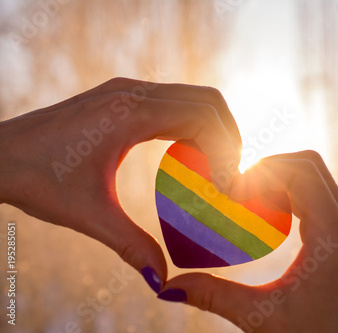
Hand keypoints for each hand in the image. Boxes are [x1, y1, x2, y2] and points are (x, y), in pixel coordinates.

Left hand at [0, 78, 241, 289]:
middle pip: (208, 100)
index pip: (203, 115)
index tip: (228, 183)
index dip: (226, 147)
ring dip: (212, 127)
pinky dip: (192, 124)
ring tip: (215, 166)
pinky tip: (187, 156)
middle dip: (229, 134)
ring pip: (193, 97)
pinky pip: (173, 102)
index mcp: (129, 113)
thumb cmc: (36, 179)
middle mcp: (132, 93)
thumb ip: (129, 245)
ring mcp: (126, 91)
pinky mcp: (120, 97)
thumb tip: (162, 281)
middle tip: (231, 173)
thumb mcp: (88, 214)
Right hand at [160, 151, 337, 331]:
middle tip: (237, 187)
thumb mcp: (261, 318)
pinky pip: (319, 202)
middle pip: (311, 167)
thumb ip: (214, 296)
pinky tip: (265, 219)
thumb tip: (167, 287)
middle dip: (271, 167)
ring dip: (282, 181)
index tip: (232, 188)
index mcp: (332, 237)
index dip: (264, 169)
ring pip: (317, 182)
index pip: (302, 172)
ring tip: (247, 199)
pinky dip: (291, 198)